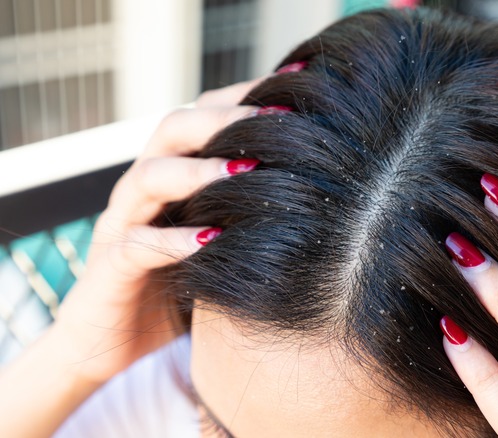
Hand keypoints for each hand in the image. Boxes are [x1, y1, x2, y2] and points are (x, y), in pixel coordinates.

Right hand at [53, 78, 266, 384]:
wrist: (112, 341)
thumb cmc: (178, 284)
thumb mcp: (217, 240)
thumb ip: (246, 210)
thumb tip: (317, 188)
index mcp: (171, 175)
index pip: (201, 116)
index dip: (242, 99)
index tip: (293, 90)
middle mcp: (144, 190)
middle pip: (173, 130)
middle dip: (223, 119)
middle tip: (274, 121)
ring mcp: (123, 225)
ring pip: (149, 177)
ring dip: (198, 170)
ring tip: (246, 170)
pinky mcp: (110, 269)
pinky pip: (136, 245)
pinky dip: (173, 240)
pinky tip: (211, 240)